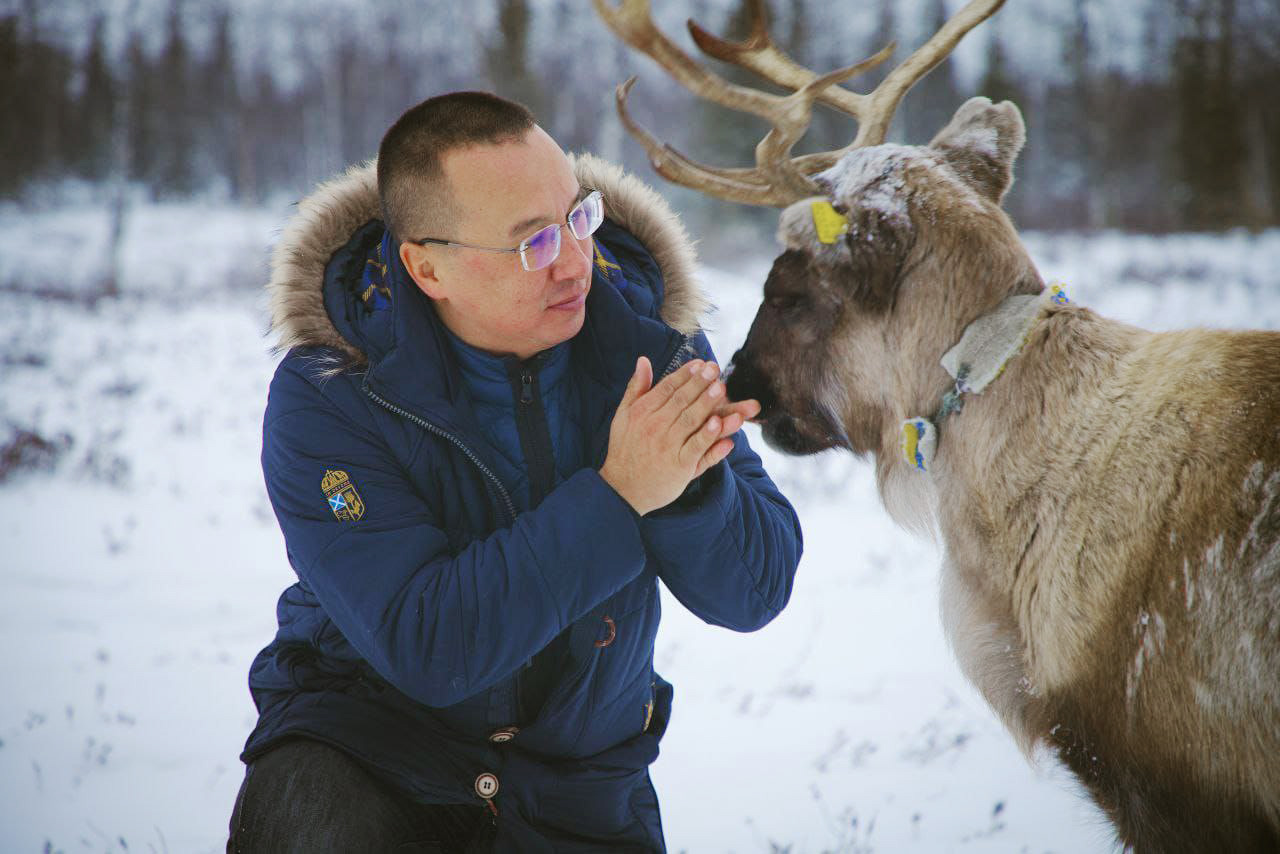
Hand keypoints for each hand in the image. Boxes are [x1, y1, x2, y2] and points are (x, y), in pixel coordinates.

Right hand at [600, 357, 760, 515]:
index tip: (700, 363)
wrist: (622, 489)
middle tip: (714, 369)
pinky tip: (720, 424)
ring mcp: (668, 446)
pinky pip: (697, 447)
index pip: (667, 388)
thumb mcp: (623, 415)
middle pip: (682, 401)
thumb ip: (636, 388)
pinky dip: (709, 436)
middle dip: (699, 383)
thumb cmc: (625, 449)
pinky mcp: (680, 466)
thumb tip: (643, 360)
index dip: (685, 374)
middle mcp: (654, 427)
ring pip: (691, 421)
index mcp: (642, 412)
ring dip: (707, 404)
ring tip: (721, 389)